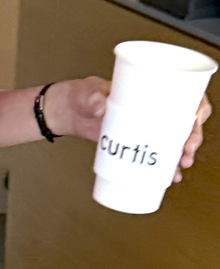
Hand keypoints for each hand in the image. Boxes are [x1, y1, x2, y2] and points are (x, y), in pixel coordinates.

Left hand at [46, 78, 212, 182]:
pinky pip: (155, 157)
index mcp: (151, 91)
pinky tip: (170, 177)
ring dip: (182, 156)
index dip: (198, 106)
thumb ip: (94, 98)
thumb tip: (101, 109)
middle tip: (186, 150)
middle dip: (192, 137)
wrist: (70, 111)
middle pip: (185, 122)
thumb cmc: (84, 94)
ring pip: (174, 142)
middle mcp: (154, 110)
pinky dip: (164, 168)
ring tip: (179, 168)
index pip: (186, 95)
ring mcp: (145, 128)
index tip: (196, 118)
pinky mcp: (135, 144)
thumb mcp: (90, 92)